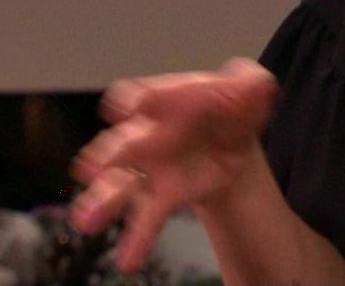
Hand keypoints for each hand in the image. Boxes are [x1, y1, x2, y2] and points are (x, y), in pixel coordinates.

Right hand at [70, 57, 277, 271]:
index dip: (135, 99)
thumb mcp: (247, 89)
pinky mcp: (162, 195)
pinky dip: (135, 239)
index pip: (143, 96)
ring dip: (102, 200)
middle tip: (91, 167)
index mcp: (165, 101)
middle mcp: (148, 134)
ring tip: (87, 219)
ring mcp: (151, 168)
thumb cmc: (229, 109)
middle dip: (106, 154)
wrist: (235, 142)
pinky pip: (145, 218)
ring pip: (120, 184)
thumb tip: (257, 85)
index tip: (130, 106)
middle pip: (122, 142)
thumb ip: (250, 84)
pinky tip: (127, 259)